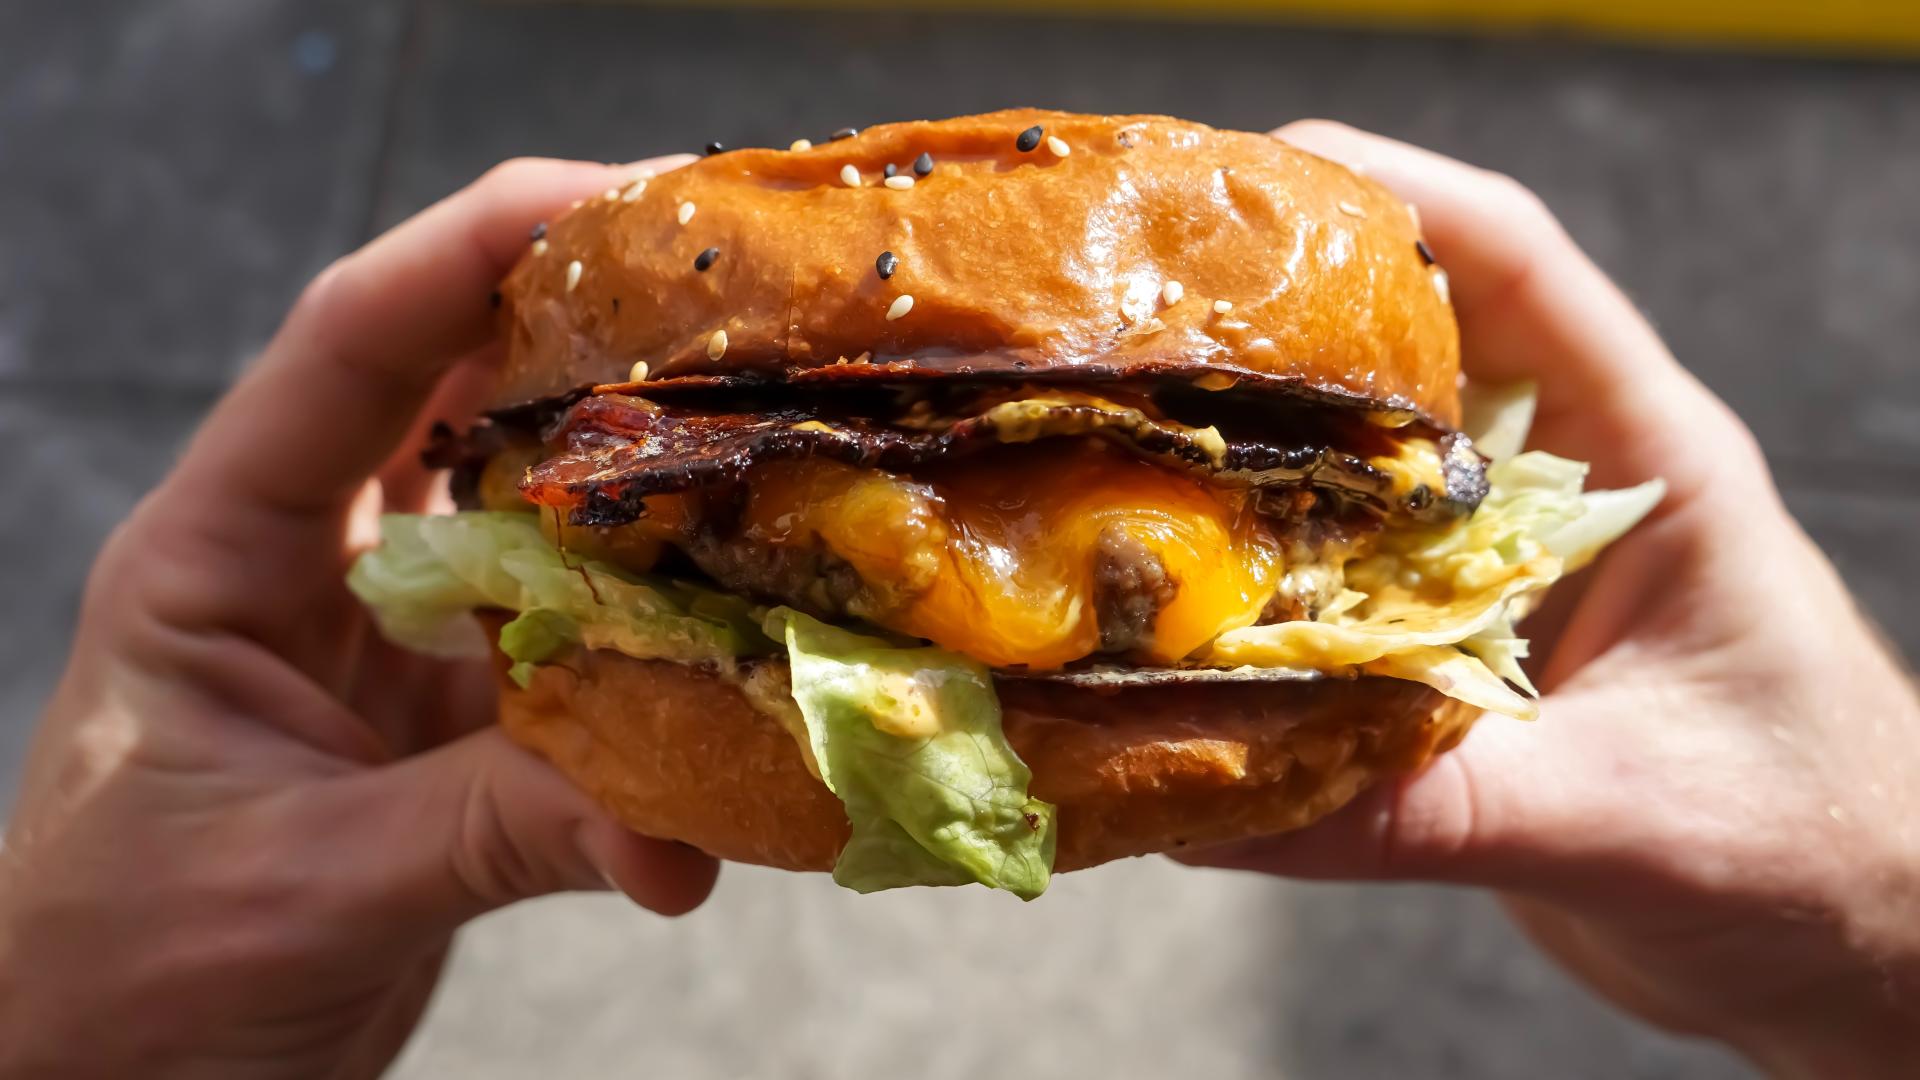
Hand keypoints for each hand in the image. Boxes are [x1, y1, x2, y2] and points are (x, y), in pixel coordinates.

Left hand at [0, 157, 717, 1078]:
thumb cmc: (122, 978)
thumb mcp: (307, 887)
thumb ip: (498, 830)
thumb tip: (688, 830)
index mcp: (218, 553)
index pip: (347, 351)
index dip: (475, 252)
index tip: (617, 199)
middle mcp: (305, 565)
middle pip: (453, 391)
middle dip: (589, 330)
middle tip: (737, 301)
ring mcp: (382, 638)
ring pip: (525, 508)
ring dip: (636, 482)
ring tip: (767, 438)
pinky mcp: (446, 718)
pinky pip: (567, 644)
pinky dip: (647, 646)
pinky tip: (731, 659)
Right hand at [1180, 122, 1919, 1077]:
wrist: (1857, 946)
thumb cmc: (1816, 852)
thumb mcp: (1626, 817)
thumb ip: (1434, 807)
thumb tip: (1226, 797)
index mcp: (1649, 461)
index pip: (1517, 269)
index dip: (1389, 197)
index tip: (1254, 179)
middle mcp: (1569, 494)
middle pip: (1413, 347)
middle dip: (1280, 317)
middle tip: (1138, 313)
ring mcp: (1513, 573)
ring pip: (1365, 473)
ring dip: (1257, 459)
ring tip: (1121, 446)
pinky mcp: (1473, 656)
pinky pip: (1347, 594)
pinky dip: (1266, 593)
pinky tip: (1177, 613)